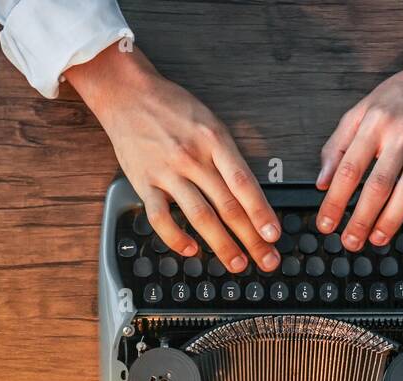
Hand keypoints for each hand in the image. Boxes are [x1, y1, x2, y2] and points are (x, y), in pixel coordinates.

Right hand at [68, 46, 280, 272]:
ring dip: (222, 245)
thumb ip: (227, 157)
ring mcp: (167, 172)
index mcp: (214, 140)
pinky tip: (191, 250)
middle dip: (252, 238)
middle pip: (228, 206)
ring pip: (200, 217)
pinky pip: (160, 218)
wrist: (127, 94)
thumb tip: (250, 193)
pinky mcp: (143, 183)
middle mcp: (192, 158)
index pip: (244, 184)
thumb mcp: (209, 122)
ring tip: (237, 263)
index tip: (274, 235)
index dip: (261, 213)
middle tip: (267, 260)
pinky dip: (176, 238)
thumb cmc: (172, 109)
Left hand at [315, 26, 402, 251]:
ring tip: (377, 238)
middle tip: (350, 242)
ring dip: (392, 220)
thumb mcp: (360, 112)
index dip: (335, 201)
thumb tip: (322, 182)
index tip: (326, 224)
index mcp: (374, 123)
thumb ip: (337, 146)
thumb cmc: (399, 96)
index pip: (349, 169)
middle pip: (379, 185)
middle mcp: (401, 134)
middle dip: (361, 220)